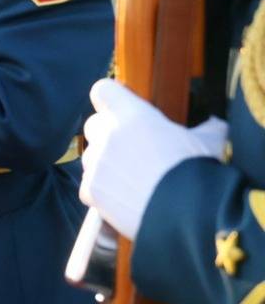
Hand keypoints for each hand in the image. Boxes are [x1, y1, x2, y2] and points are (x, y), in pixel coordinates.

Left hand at [80, 79, 227, 239]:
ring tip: (133, 179)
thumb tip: (213, 126)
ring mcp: (96, 164)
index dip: (112, 97)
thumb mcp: (209, 142)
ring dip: (106, 164)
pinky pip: (89, 185)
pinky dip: (103, 191)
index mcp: (132, 115)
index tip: (122, 105)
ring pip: (92, 157)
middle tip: (132, 148)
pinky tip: (125, 198)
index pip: (104, 90)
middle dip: (108, 133)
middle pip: (94, 125)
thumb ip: (206, 129)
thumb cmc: (199, 172)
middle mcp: (107, 135)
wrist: (188, 213)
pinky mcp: (90, 190)